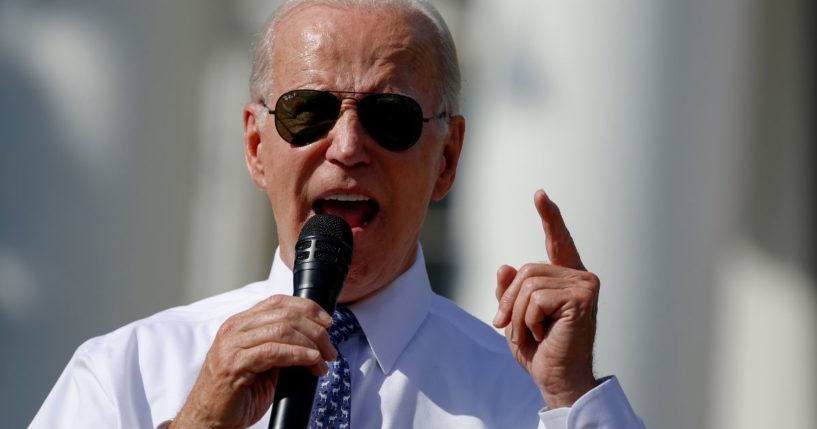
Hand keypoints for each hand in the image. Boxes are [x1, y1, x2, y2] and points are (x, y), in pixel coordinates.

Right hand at [171, 295, 336, 428]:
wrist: (210, 419)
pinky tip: (311, 361)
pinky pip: (272, 351)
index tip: (327, 323)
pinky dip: (297, 354)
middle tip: (329, 349)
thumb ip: (282, 346)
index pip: (278, 302)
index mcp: (241, 323)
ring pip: (281, 330)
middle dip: (315, 330)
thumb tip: (316, 340)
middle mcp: (234, 328)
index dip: (307, 308)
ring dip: (310, 344)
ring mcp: (231, 345)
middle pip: (284, 315)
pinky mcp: (233, 364)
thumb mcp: (264, 363)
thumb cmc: (238, 393)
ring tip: (323, 359)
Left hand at [493, 190, 599, 407]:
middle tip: (507, 326)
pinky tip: (543, 334)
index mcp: (566, 280)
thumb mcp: (516, 317)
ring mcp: (585, 285)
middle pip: (527, 271)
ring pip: (528, 285)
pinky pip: (536, 298)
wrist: (557, 380)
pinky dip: (529, 320)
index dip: (550, 218)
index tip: (540, 195)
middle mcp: (580, 277)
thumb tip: (505, 266)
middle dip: (510, 302)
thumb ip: (511, 291)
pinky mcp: (583, 297)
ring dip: (518, 315)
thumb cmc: (540, 351)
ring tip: (530, 334)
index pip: (558, 242)